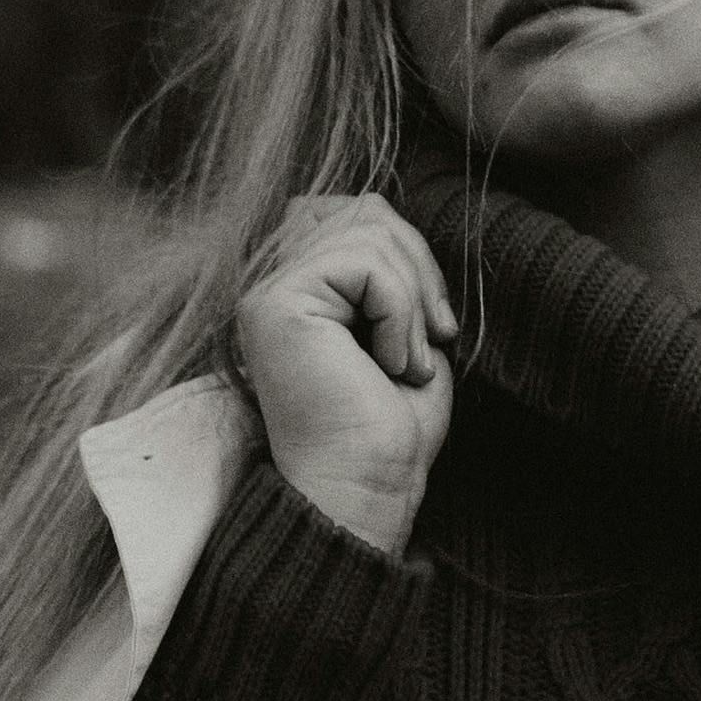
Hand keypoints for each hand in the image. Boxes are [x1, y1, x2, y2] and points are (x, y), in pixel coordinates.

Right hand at [235, 192, 458, 556]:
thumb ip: (387, 268)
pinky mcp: (274, 304)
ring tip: (405, 361)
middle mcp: (270, 280)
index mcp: (295, 285)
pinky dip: (400, 312)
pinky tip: (389, 365)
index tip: (436, 328)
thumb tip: (390, 215)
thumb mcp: (402, 329)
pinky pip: (364, 263)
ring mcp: (265, 289)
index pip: (358, 212)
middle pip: (366, 209)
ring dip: (413, 299)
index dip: (411, 255)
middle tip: (434, 340)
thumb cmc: (387, 429)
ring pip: (369, 228)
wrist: (366, 491)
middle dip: (420, 268)